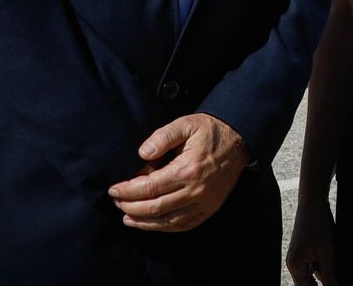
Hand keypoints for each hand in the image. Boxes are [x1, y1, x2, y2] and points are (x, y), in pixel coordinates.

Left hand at [109, 113, 249, 231]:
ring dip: (145, 223)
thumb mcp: (186, 124)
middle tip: (116, 203)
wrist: (238, 140)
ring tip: (127, 219)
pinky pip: (184, 225)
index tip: (114, 190)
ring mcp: (204, 203)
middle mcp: (196, 191)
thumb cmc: (209, 130)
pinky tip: (152, 224)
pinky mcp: (210, 209)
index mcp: (188, 170)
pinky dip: (165, 228)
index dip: (128, 191)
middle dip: (132, 208)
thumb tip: (142, 154)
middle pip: (156, 207)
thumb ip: (162, 137)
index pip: (150, 187)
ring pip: (169, 221)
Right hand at [286, 199, 338, 284]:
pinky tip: (336, 270)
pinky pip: (317, 269)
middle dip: (325, 285)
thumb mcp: (327, 251)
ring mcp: (300, 260)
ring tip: (335, 268)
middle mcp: (295, 265)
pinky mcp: (307, 254)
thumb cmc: (318, 222)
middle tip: (336, 280)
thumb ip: (330, 275)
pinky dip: (326, 272)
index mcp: (295, 267)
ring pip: (315, 279)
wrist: (313, 200)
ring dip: (326, 280)